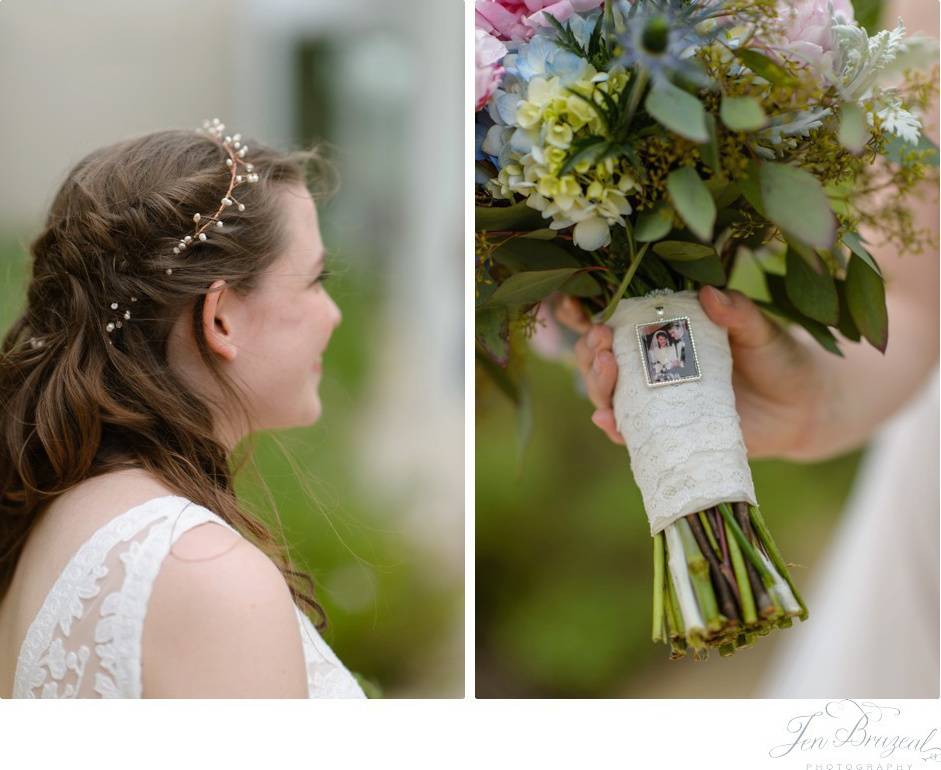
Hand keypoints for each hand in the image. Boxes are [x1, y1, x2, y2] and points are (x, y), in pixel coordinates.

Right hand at [555, 287, 825, 459]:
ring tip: (605, 371)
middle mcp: (654, 370)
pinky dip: (614, 428)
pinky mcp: (669, 435)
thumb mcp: (759, 331)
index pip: (620, 326)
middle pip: (604, 362)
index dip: (594, 320)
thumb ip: (737, 313)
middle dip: (591, 353)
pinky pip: (632, 433)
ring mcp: (659, 404)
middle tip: (600, 343)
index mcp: (667, 337)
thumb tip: (710, 294)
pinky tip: (606, 420)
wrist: (805, 409)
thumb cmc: (779, 360)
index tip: (590, 313)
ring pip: (610, 396)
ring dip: (598, 385)